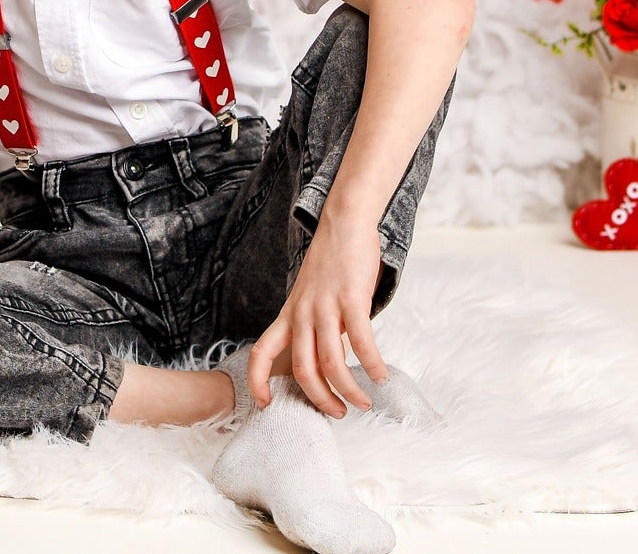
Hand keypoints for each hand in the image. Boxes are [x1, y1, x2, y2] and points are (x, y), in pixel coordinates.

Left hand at [247, 209, 386, 418]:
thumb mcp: (310, 299)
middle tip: (338, 413)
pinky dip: (372, 364)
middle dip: (320, 400)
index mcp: (288, 315)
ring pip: (331, 363)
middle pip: (302, 371)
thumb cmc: (330, 265)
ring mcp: (324, 306)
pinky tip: (380, 376)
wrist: (342, 224)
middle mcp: (301, 314)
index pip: (260, 352)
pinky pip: (361, 341)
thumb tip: (328, 364)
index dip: (257, 381)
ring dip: (349, 390)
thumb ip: (314, 329)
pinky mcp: (350, 298)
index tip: (264, 405)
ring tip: (364, 401)